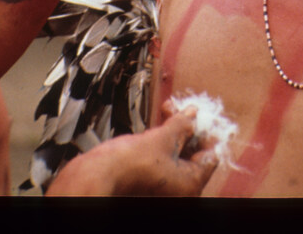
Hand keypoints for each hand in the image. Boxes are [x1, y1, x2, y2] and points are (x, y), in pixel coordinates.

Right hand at [45, 107, 217, 196]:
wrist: (92, 177)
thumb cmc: (125, 165)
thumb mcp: (162, 138)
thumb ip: (182, 125)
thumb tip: (194, 114)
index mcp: (190, 186)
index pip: (210, 157)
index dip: (206, 132)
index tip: (202, 115)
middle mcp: (179, 192)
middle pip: (193, 157)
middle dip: (188, 130)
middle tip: (184, 109)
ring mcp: (162, 190)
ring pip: (176, 157)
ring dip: (174, 133)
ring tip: (169, 110)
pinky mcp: (147, 184)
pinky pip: (162, 162)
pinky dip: (162, 144)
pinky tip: (158, 126)